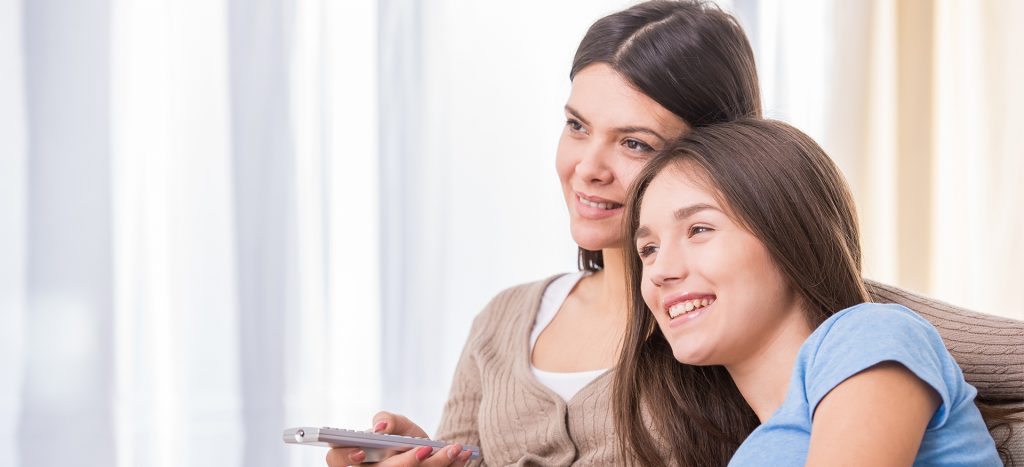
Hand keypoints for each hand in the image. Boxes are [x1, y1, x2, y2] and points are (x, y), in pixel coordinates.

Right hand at [325, 411, 471, 465]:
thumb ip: (388, 419)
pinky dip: (451, 466)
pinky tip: (463, 454)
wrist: (431, 453)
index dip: (345, 457)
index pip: (336, 459)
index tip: (362, 452)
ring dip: (437, 464)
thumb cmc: (405, 438)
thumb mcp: (398, 424)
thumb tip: (380, 426)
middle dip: (407, 464)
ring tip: (455, 448)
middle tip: (425, 450)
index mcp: (358, 458)